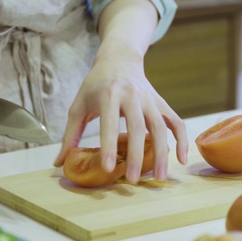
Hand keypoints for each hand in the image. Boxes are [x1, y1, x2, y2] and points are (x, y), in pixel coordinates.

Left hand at [53, 40, 187, 183]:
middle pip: (138, 128)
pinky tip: (180, 159)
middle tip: (134, 181)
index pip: (109, 123)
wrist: (119, 59)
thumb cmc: (94, 85)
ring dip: (162, 153)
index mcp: (108, 94)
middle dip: (138, 156)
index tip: (109, 168)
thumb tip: (59, 163)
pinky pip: (175, 121)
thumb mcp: (78, 105)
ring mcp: (150, 99)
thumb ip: (70, 134)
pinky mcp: (161, 103)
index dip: (109, 146)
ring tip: (159, 178)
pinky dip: (182, 139)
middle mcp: (132, 95)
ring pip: (160, 127)